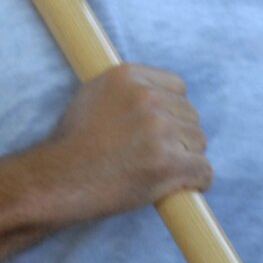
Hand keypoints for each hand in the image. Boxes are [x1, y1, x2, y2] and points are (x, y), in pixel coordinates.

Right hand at [44, 64, 211, 222]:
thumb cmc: (72, 145)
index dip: (172, 109)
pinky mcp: (167, 163)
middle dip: (180, 136)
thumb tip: (158, 94)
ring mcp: (158, 130)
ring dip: (187, 159)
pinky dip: (197, 182)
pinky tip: (181, 187)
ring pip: (199, 142)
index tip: (161, 127)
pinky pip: (204, 170)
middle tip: (157, 155)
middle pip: (190, 114)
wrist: (58, 180)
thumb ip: (126, 90)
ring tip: (160, 172)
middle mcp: (146, 98)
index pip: (177, 85)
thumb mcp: (92, 96)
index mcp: (127, 76)